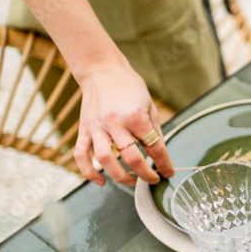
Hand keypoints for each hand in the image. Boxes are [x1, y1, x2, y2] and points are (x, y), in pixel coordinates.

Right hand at [73, 56, 174, 187]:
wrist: (102, 70)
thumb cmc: (130, 87)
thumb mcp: (150, 106)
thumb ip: (154, 131)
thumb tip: (161, 156)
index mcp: (135, 116)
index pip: (154, 147)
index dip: (164, 164)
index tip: (168, 173)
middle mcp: (115, 123)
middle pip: (132, 158)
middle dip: (146, 174)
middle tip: (153, 179)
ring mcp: (97, 127)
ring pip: (106, 160)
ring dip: (120, 177)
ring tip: (131, 181)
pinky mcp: (84, 129)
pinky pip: (81, 155)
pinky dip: (89, 172)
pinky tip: (101, 181)